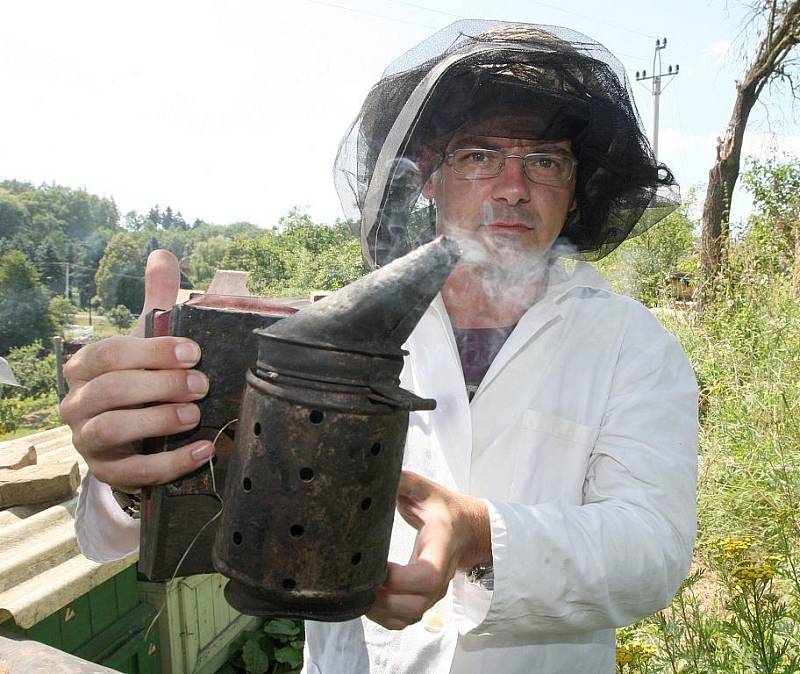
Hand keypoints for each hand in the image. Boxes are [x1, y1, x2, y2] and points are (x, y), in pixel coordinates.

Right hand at [59, 250, 214, 492]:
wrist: (132, 438)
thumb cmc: (141, 380)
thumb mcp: (147, 342)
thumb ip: (155, 301)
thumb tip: (162, 254)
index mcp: (84, 367)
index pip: (107, 353)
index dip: (151, 351)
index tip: (193, 351)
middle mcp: (77, 403)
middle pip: (110, 390)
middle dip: (160, 385)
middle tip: (201, 383)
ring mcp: (88, 441)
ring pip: (111, 430)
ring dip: (157, 420)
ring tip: (195, 414)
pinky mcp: (108, 473)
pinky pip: (134, 472)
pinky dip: (171, 462)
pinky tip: (204, 449)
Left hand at [366, 471, 490, 629]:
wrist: (469, 530)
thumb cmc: (444, 508)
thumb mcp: (426, 490)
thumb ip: (404, 482)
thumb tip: (375, 472)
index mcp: (440, 546)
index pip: (427, 575)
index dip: (399, 579)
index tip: (377, 567)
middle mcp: (440, 575)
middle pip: (415, 605)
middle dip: (383, 601)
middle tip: (356, 584)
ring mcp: (434, 591)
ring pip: (409, 617)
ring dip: (381, 612)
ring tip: (357, 593)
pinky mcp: (426, 598)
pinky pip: (406, 619)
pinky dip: (386, 617)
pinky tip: (368, 600)